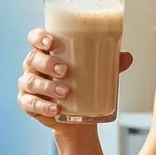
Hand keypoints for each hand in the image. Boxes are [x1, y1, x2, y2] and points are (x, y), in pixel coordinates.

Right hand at [17, 28, 133, 128]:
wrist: (78, 117)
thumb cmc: (82, 85)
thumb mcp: (96, 72)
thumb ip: (110, 63)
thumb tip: (127, 57)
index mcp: (47, 52)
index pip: (35, 38)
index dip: (39, 37)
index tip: (51, 42)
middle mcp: (34, 66)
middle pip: (33, 59)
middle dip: (47, 64)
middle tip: (65, 71)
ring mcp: (28, 85)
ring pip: (30, 81)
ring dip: (47, 87)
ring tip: (65, 92)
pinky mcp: (28, 104)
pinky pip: (30, 104)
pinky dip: (43, 106)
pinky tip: (56, 109)